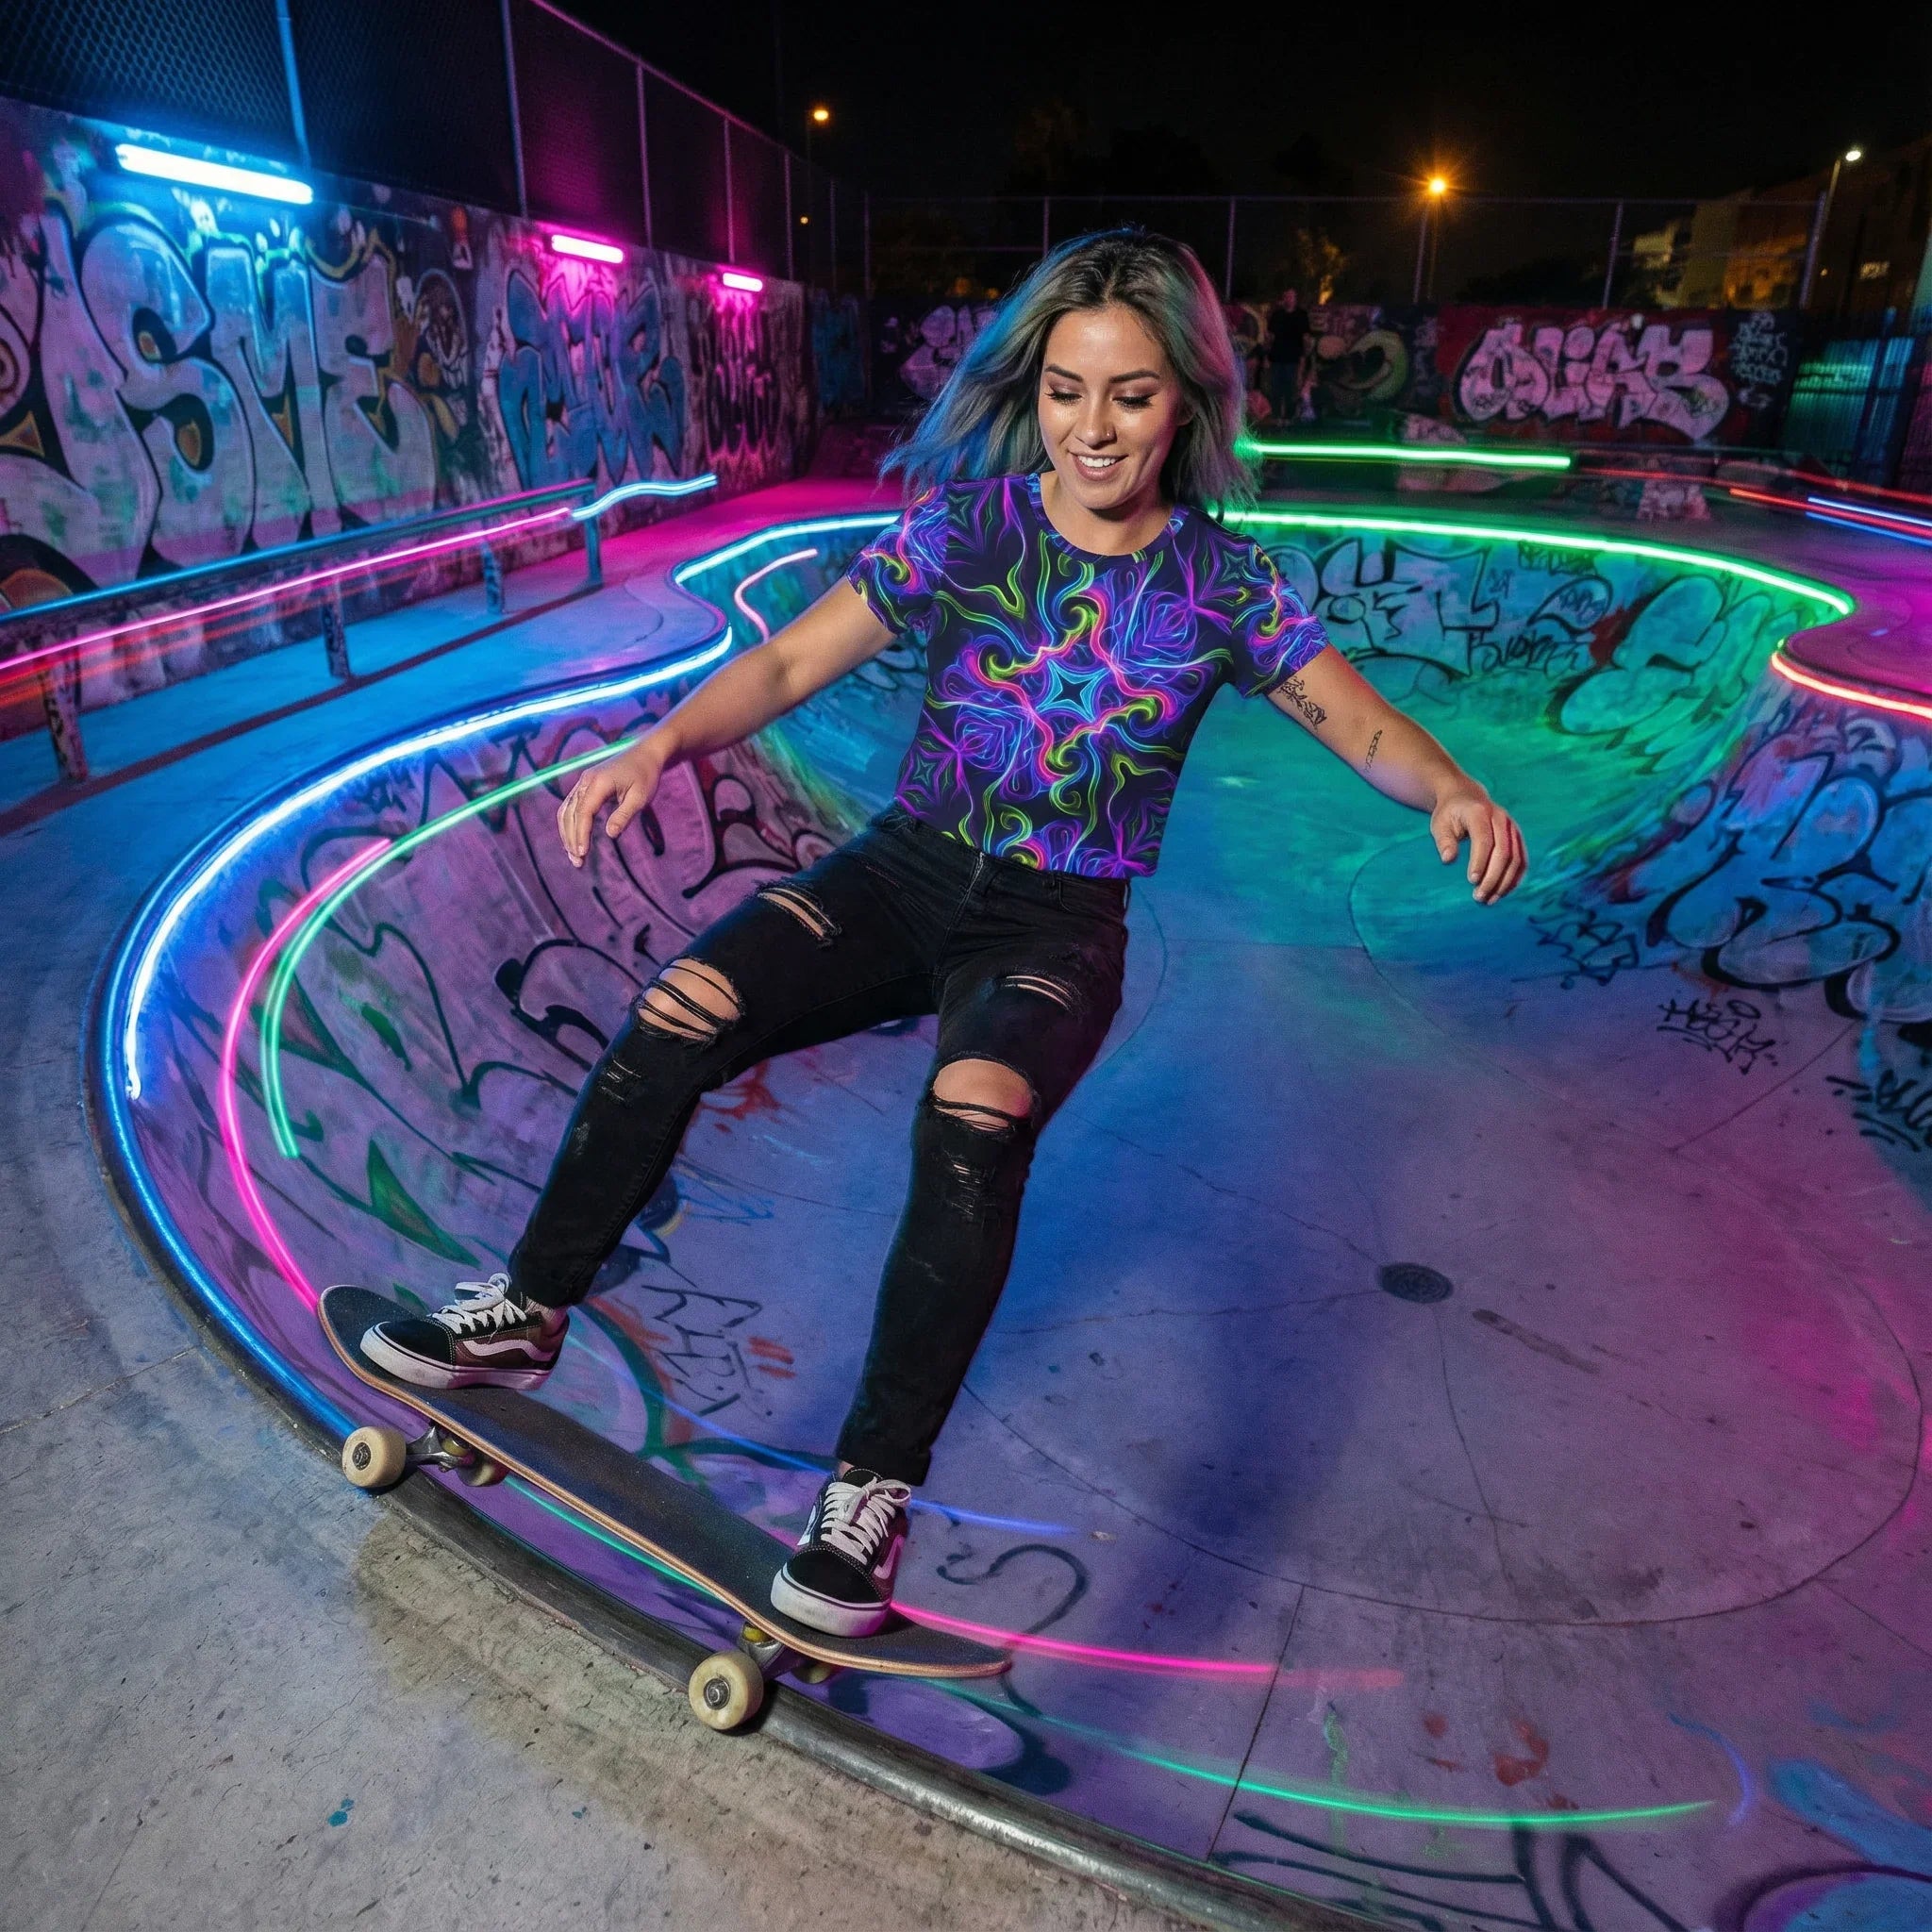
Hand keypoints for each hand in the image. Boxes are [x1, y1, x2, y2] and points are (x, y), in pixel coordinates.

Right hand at [558, 737, 665, 867]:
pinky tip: (574, 839)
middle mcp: (586, 781)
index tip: (582, 853)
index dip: (580, 834)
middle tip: (577, 862)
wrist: (646, 753)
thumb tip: (610, 835)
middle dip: (570, 838)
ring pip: (566, 810)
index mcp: (599, 783)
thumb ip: (624, 815)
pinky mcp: (585, 785)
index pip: (583, 813)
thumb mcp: (640, 797)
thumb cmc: (646, 776)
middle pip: (569, 813)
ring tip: (574, 856)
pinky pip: (571, 806)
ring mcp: (583, 782)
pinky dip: (569, 824)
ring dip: (567, 833)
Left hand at [1430, 787, 1526, 903]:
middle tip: (1479, 898)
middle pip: (1503, 852)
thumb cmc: (1450, 814)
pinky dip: (1514, 879)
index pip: (1484, 839)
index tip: (1472, 881)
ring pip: (1516, 859)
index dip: (1480, 861)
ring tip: (1489, 900)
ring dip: (1505, 882)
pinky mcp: (1517, 837)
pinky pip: (1521, 861)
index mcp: (1480, 812)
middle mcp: (1501, 818)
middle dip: (1493, 878)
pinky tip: (1502, 893)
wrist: (1467, 798)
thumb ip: (1444, 841)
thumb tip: (1448, 860)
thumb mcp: (1440, 824)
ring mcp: (1512, 828)